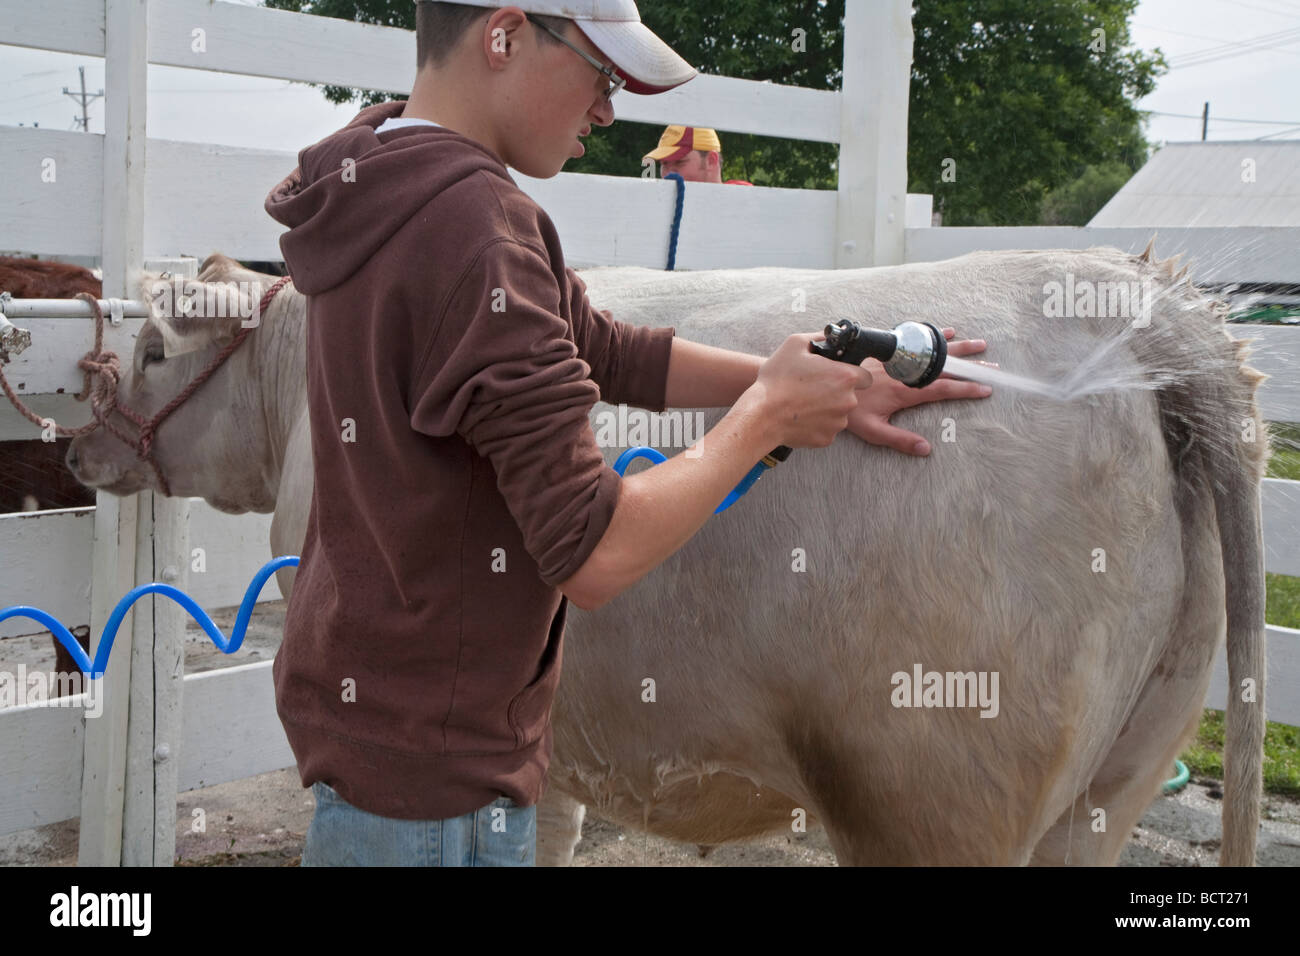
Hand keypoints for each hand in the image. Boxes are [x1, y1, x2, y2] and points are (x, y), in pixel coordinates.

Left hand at [845, 328, 992, 455]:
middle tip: (993, 367)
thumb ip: (899, 440)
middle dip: (970, 367)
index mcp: (904, 391)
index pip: (942, 389)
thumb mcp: (873, 431)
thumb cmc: (849, 411)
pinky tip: (948, 332)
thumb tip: (926, 449)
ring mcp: (898, 360)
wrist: (827, 384)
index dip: (966, 390)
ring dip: (958, 349)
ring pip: (932, 351)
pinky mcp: (890, 351)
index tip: (986, 390)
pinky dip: (933, 336)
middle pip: (943, 367)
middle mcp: (905, 372)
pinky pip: (915, 340)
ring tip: (980, 345)